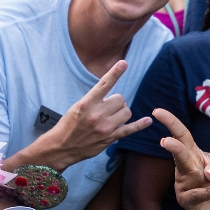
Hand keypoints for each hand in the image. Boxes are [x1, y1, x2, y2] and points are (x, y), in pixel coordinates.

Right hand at [7, 60, 151, 170]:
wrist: (61, 147)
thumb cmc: (69, 125)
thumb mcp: (77, 107)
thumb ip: (94, 100)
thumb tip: (111, 96)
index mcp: (87, 103)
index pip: (104, 84)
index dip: (115, 72)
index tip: (123, 63)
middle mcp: (97, 114)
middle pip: (121, 99)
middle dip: (117, 102)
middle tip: (108, 108)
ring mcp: (105, 127)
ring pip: (127, 111)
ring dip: (122, 112)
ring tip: (112, 117)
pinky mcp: (110, 138)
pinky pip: (130, 129)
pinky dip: (140, 125)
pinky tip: (147, 120)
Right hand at [155, 108, 209, 209]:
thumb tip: (208, 174)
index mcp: (192, 153)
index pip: (181, 135)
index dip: (170, 123)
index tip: (157, 112)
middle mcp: (184, 167)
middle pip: (179, 153)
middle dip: (174, 147)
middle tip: (166, 141)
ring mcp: (182, 184)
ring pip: (195, 177)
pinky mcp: (185, 200)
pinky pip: (198, 193)